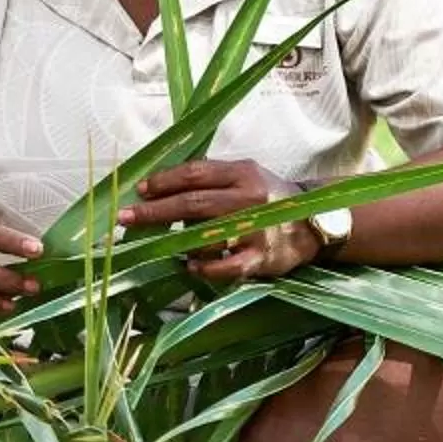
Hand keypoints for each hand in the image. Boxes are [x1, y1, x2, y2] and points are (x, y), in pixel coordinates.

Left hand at [121, 159, 323, 283]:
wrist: (316, 222)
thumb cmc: (269, 198)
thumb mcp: (245, 175)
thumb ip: (210, 178)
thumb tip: (159, 185)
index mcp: (242, 173)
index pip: (195, 174)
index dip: (164, 181)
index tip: (140, 190)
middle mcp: (249, 199)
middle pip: (193, 203)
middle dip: (154, 211)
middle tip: (126, 217)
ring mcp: (256, 229)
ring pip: (207, 235)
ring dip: (175, 241)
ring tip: (153, 244)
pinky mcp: (262, 258)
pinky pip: (227, 266)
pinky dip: (204, 268)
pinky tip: (189, 267)